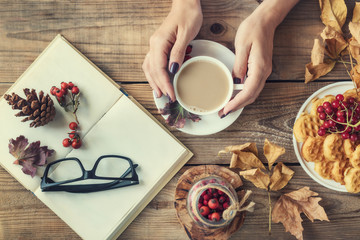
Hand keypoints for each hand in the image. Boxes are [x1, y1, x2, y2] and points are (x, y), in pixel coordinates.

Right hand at [142, 0, 201, 101]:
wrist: (186, 4)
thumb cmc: (188, 15)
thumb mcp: (186, 34)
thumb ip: (178, 52)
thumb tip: (172, 70)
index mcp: (159, 42)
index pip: (159, 68)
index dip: (165, 83)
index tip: (171, 94)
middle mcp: (154, 44)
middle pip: (152, 70)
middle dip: (159, 85)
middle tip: (167, 98)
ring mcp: (155, 45)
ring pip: (149, 67)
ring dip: (154, 81)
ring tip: (160, 93)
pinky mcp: (159, 46)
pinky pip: (152, 63)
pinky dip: (154, 74)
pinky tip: (158, 81)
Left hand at [220, 0, 298, 117]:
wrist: (265, 21)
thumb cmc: (253, 30)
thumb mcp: (242, 46)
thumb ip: (239, 66)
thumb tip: (235, 82)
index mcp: (259, 67)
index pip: (248, 91)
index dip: (236, 103)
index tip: (226, 109)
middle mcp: (264, 72)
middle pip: (251, 96)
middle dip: (237, 106)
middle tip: (223, 113)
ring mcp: (264, 71)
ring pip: (253, 92)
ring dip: (240, 102)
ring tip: (227, 107)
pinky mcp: (260, 69)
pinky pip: (252, 86)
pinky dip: (243, 94)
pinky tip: (234, 95)